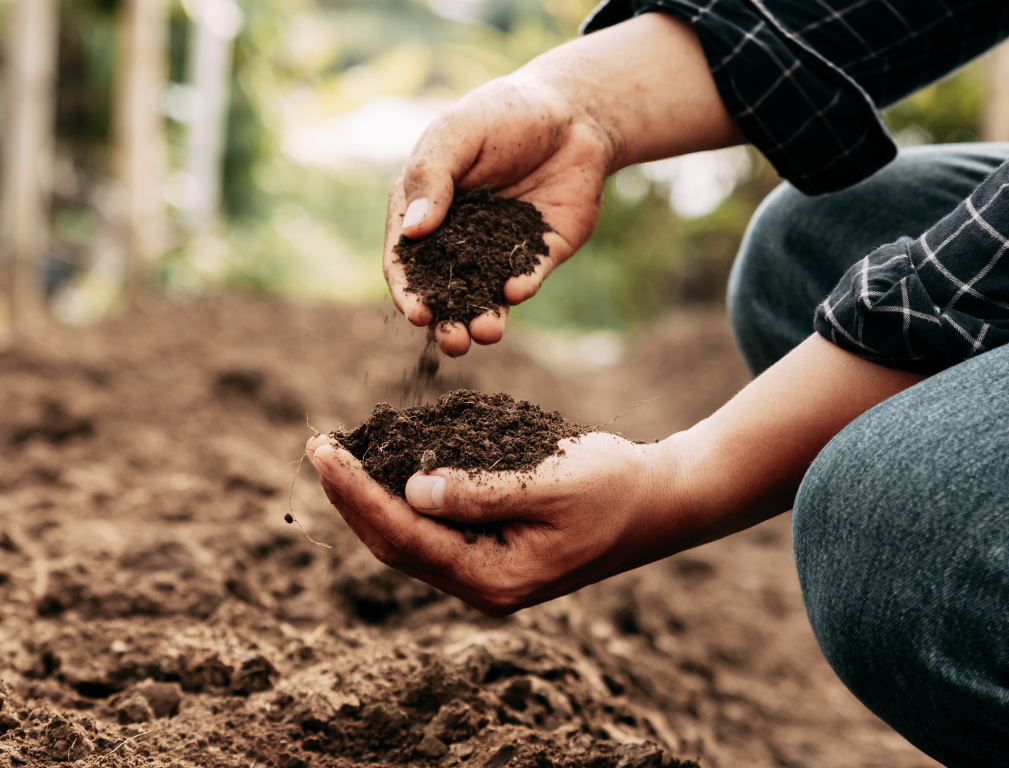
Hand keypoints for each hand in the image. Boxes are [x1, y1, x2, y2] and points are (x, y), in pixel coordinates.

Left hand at [305, 431, 695, 615]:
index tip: (326, 451)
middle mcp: (483, 585)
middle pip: (396, 545)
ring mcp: (487, 573)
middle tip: (319, 446)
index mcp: (495, 578)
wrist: (660, 501)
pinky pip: (433, 530)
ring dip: (371, 499)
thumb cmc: (614, 486)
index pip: (406, 536)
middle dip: (352, 497)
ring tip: (338, 457)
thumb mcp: (549, 482)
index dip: (358, 493)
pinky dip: (403, 498)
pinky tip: (386, 469)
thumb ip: (480, 491)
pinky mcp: (493, 552)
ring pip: (409, 540)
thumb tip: (410, 490)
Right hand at [385, 74, 610, 356]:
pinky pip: (526, 278)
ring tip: (487, 332)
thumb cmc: (502, 113)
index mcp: (425, 211)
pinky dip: (521, 287)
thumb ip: (432, 178)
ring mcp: (498, 250)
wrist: (572, 112)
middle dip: (447, 322)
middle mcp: (457, 238)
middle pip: (445, 291)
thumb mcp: (457, 133)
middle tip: (454, 342)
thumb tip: (412, 232)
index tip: (417, 314)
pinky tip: (517, 289)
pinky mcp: (538, 254)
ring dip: (483, 319)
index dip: (408, 291)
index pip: (406, 261)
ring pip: (485, 296)